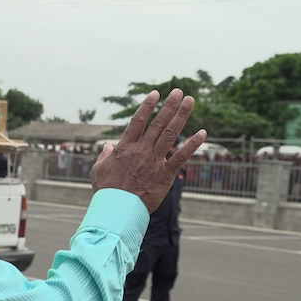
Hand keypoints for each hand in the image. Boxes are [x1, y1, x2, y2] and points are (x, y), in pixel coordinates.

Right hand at [90, 88, 204, 212]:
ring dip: (181, 116)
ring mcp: (154, 161)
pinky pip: (180, 157)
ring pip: (170, 134)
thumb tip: (108, 146)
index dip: (147, 106)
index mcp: (125, 147)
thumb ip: (104, 156)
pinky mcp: (165, 174)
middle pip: (158, 123)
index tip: (155, 93)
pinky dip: (192, 144)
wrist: (117, 209)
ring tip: (190, 101)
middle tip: (179, 91)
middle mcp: (141, 150)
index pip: (137, 121)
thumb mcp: (98, 170)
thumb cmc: (106, 191)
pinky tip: (202, 133)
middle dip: (169, 105)